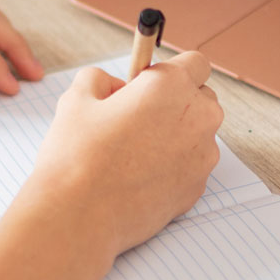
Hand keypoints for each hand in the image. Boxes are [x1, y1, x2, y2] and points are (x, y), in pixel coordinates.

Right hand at [15, 51, 222, 261]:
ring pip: (198, 134)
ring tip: (134, 152)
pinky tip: (139, 176)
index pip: (196, 63)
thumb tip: (114, 86)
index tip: (148, 84)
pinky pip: (192, 166)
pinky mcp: (198, 188)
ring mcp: (202, 157)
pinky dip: (174, 166)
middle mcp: (198, 118)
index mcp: (172, 86)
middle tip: (137, 117)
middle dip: (177, 102)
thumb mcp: (77, 98)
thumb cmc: (77, 156)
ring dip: (176, 135)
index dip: (170, 71)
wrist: (79, 216)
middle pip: (202, 98)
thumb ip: (100, 79)